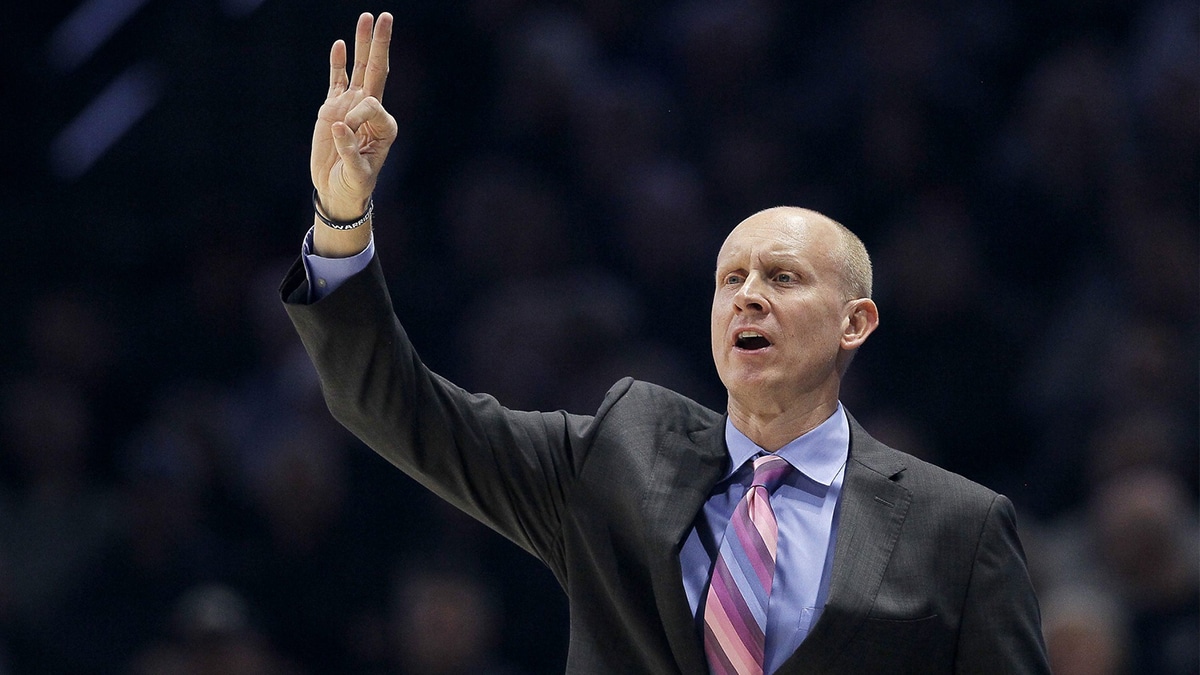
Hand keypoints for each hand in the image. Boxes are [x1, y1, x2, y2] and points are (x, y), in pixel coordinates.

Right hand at [310, 12, 397, 223]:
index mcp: (385, 126)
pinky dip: (337, 62)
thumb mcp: (356, 173)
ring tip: (366, 18)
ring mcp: (352, 106)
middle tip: (385, 16)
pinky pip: (336, 80)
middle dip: (380, 44)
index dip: (356, 117)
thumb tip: (339, 124)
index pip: (372, 105)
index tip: (344, 134)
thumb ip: (349, 150)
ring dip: (362, 44)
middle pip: (376, 70)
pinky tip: (340, 44)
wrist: (337, 191)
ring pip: (358, 69)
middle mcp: (372, 111)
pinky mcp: (333, 109)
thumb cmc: (353, 185)